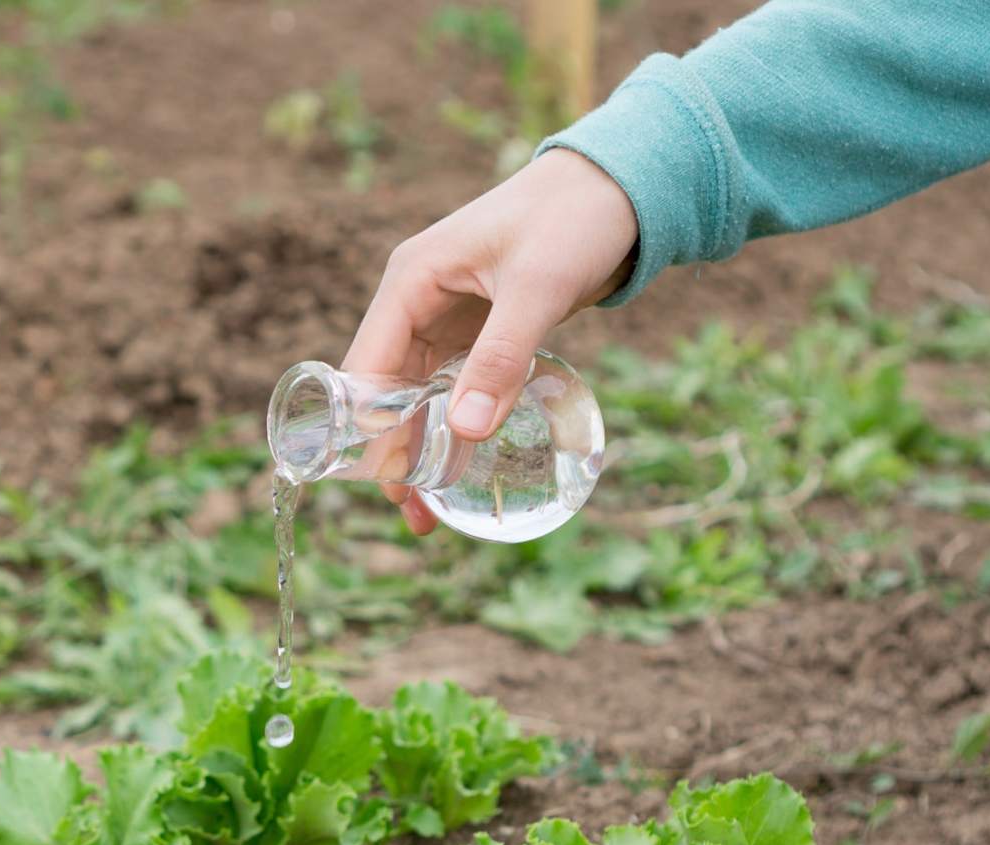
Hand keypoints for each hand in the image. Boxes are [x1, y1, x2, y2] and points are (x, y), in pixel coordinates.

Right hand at [343, 148, 638, 533]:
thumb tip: (465, 431)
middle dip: (395, 452)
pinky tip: (465, 464)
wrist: (622, 186)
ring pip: (418, 395)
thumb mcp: (537, 289)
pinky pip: (454, 388)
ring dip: (423, 446)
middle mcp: (416, 300)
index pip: (367, 368)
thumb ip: (500, 358)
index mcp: (410, 281)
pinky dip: (456, 426)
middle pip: (386, 390)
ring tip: (432, 508)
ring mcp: (445, 316)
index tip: (389, 483)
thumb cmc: (574, 219)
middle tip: (413, 513)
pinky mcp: (478, 330)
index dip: (371, 429)